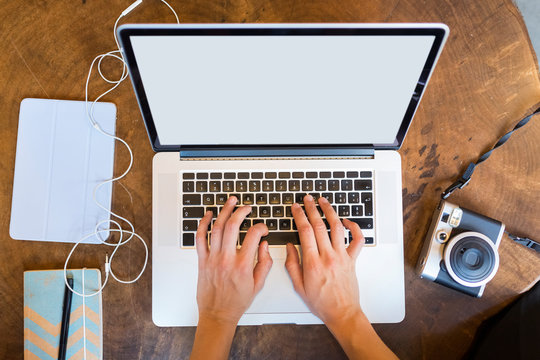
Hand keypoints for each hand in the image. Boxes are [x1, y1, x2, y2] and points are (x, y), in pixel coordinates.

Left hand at [195, 196, 272, 324]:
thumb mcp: (258, 284)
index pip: (253, 236)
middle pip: (233, 226)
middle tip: (246, 207)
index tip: (262, 228)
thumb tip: (264, 246)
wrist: (217, 314)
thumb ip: (264, 263)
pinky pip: (200, 238)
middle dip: (241, 212)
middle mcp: (227, 259)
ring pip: (216, 228)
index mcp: (243, 265)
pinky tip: (208, 215)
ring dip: (223, 212)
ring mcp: (213, 258)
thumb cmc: (236, 301)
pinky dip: (202, 225)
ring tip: (230, 202)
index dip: (261, 227)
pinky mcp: (202, 260)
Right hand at [285, 194, 364, 325]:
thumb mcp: (298, 286)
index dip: (299, 216)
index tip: (296, 207)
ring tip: (324, 201)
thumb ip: (292, 264)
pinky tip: (346, 221)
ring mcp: (342, 257)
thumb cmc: (321, 302)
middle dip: (312, 208)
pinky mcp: (352, 260)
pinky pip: (357, 240)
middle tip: (307, 199)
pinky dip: (354, 228)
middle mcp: (328, 256)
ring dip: (330, 212)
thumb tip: (289, 247)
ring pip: (337, 228)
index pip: (305, 231)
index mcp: (313, 262)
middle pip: (319, 225)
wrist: (342, 313)